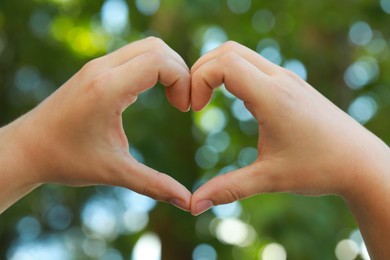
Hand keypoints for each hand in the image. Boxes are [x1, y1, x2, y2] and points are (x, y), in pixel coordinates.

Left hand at [1, 37, 191, 211]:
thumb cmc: (66, 160)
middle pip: (157, 47)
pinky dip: (153, 68)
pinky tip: (153, 93)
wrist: (26, 149)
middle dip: (180, 71)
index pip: (160, 61)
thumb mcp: (114, 172)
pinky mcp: (95, 70)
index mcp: (107, 88)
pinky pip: (134, 55)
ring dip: (167, 68)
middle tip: (182, 103)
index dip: (183, 80)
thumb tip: (188, 202)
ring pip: (146, 47)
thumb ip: (154, 184)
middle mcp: (102, 69)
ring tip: (173, 98)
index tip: (184, 109)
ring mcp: (97, 66)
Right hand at [190, 41, 388, 214]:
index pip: (224, 64)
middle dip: (201, 70)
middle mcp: (280, 79)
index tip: (195, 109)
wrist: (361, 162)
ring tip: (206, 98)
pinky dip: (233, 73)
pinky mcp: (290, 83)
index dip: (199, 80)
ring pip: (241, 53)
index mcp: (273, 97)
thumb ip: (228, 189)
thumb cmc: (320, 169)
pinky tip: (232, 98)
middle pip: (228, 50)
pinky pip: (254, 64)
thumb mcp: (269, 179)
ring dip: (217, 69)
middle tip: (194, 101)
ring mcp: (287, 78)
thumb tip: (194, 205)